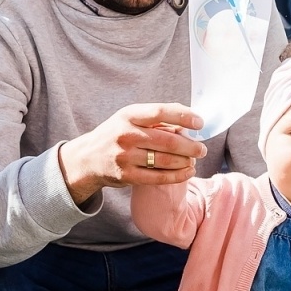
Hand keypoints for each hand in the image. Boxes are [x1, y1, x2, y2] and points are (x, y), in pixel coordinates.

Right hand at [57, 103, 208, 203]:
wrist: (88, 158)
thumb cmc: (117, 134)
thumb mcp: (129, 118)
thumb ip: (156, 118)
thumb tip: (189, 120)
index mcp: (129, 115)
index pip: (160, 112)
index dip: (183, 116)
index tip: (200, 122)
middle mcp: (126, 135)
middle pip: (167, 141)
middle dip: (190, 146)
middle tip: (202, 149)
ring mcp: (125, 156)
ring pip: (165, 161)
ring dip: (185, 161)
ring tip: (194, 160)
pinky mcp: (127, 175)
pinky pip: (158, 178)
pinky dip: (177, 176)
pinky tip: (187, 172)